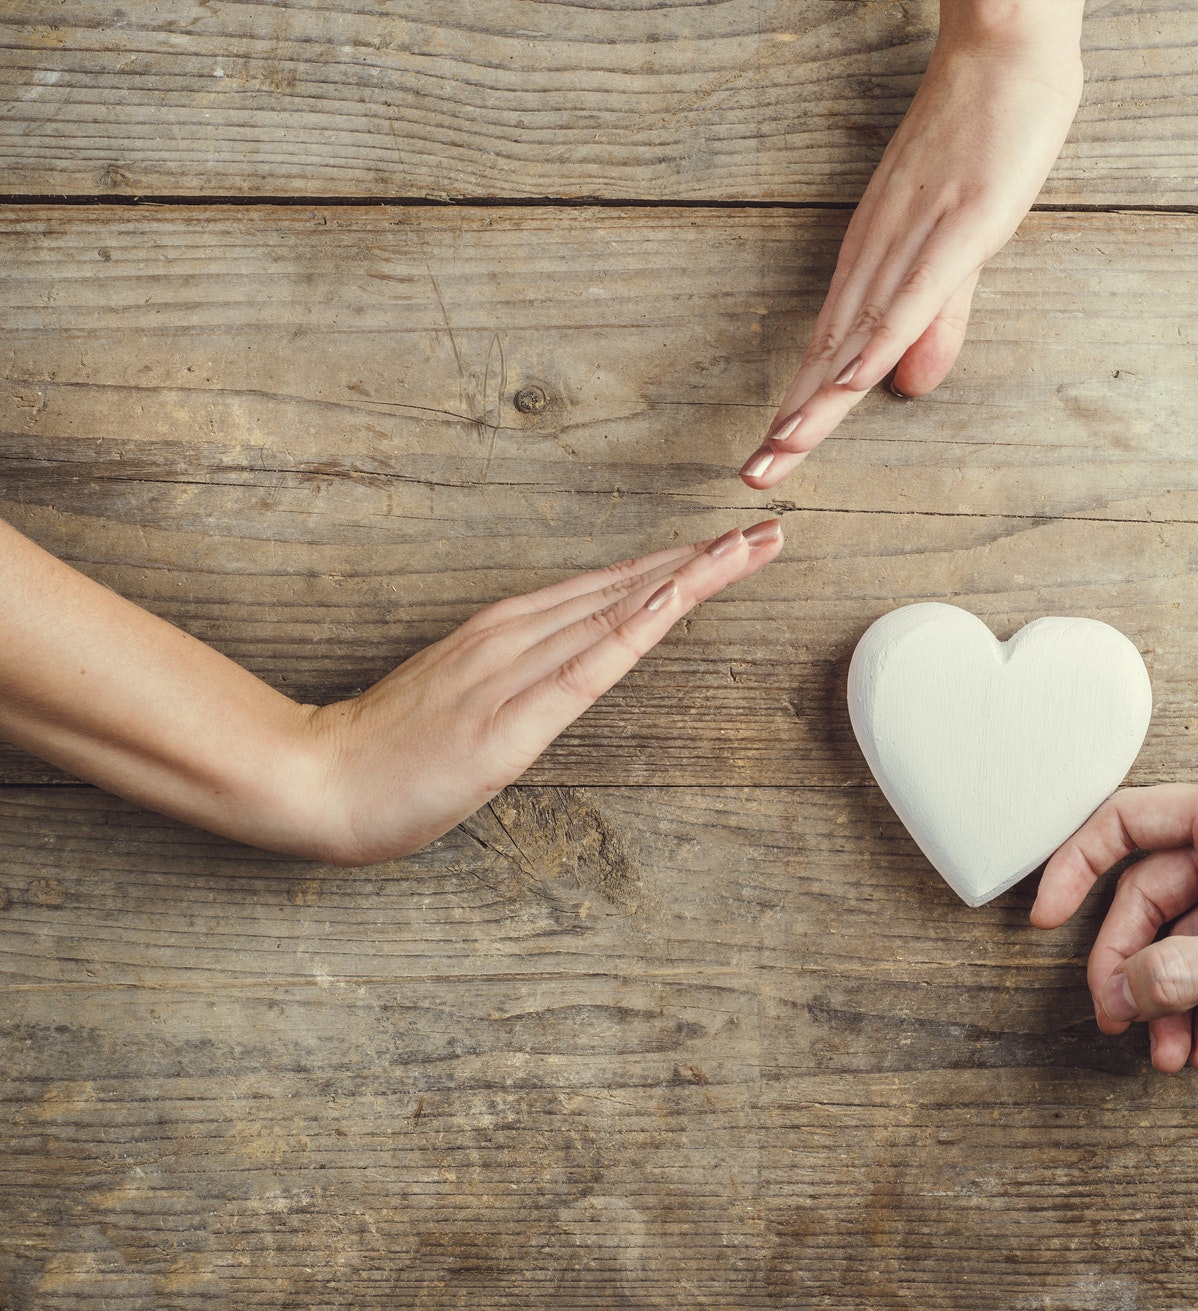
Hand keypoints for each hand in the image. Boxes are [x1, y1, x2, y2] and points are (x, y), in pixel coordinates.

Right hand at [304, 520, 782, 864]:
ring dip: (690, 577)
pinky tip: (675, 597)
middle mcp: (517, 633)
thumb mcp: (467, 708)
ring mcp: (514, 668)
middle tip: (772, 531)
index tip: (734, 546)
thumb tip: (559, 683)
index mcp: (508, 631)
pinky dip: (637, 625)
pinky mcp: (510, 715)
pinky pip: (587, 663)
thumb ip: (515, 688)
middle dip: (705, 561)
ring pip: (620, 611)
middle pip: (629, 587)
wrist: (313, 779)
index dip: (677, 565)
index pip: (611, 590)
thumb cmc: (387, 754)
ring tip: (749, 549)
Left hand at [739, 1, 1084, 488]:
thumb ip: (940, 319)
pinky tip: (852, 379)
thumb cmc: (989, 134)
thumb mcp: (964, 246)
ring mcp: (915, 236)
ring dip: (819, 394)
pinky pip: (912, 292)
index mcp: (877, 257)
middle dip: (794, 420)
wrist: (1007, 45)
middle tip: (755, 475)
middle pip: (829, 350)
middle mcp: (880, 250)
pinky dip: (879, 338)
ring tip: (784, 449)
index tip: (770, 461)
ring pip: (858, 330)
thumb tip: (910, 385)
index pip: (830, 349)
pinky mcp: (957, 224)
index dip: (802, 411)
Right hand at [1031, 779, 1197, 1072]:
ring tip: (1167, 1055)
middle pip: (1154, 896)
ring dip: (1174, 998)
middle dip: (1134, 965)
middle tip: (1118, 1020)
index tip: (1044, 918)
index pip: (1127, 823)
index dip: (1075, 868)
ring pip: (1194, 939)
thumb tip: (1132, 991)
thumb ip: (1194, 971)